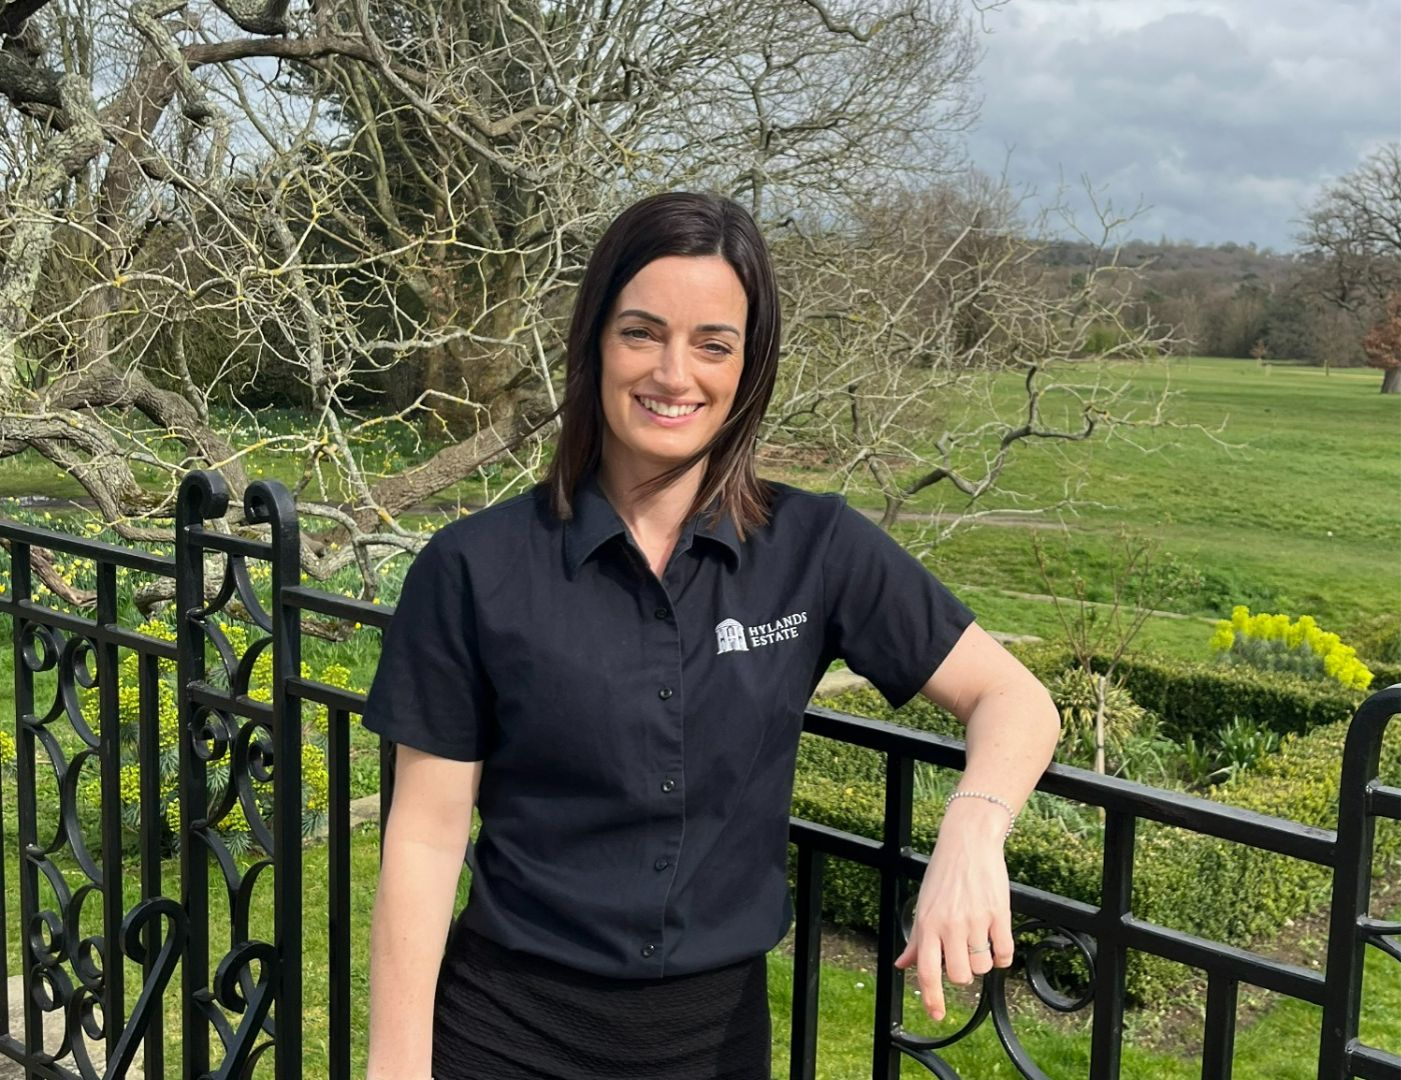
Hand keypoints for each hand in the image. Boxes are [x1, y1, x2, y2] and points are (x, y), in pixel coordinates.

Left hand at [893, 799, 1014, 1021]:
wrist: (968, 843)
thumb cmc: (942, 875)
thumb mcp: (923, 906)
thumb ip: (915, 940)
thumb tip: (901, 965)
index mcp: (927, 925)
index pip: (927, 972)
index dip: (932, 999)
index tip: (937, 1015)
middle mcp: (950, 926)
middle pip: (961, 976)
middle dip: (963, 973)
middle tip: (963, 955)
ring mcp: (976, 921)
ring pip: (983, 967)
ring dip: (983, 961)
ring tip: (980, 940)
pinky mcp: (1000, 914)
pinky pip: (1006, 953)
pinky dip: (1004, 956)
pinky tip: (998, 943)